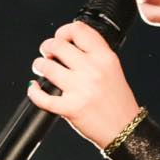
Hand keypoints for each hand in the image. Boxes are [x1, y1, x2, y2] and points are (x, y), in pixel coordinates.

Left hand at [27, 21, 140, 148]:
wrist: (125, 129)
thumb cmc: (119, 101)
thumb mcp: (113, 68)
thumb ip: (94, 54)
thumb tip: (67, 44)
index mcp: (105, 57)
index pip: (78, 30)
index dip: (63, 31)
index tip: (60, 38)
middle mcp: (93, 70)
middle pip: (57, 45)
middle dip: (47, 47)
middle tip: (48, 54)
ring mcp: (80, 89)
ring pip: (46, 66)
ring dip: (39, 65)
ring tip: (42, 69)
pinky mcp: (70, 108)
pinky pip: (42, 97)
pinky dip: (34, 91)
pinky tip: (35, 88)